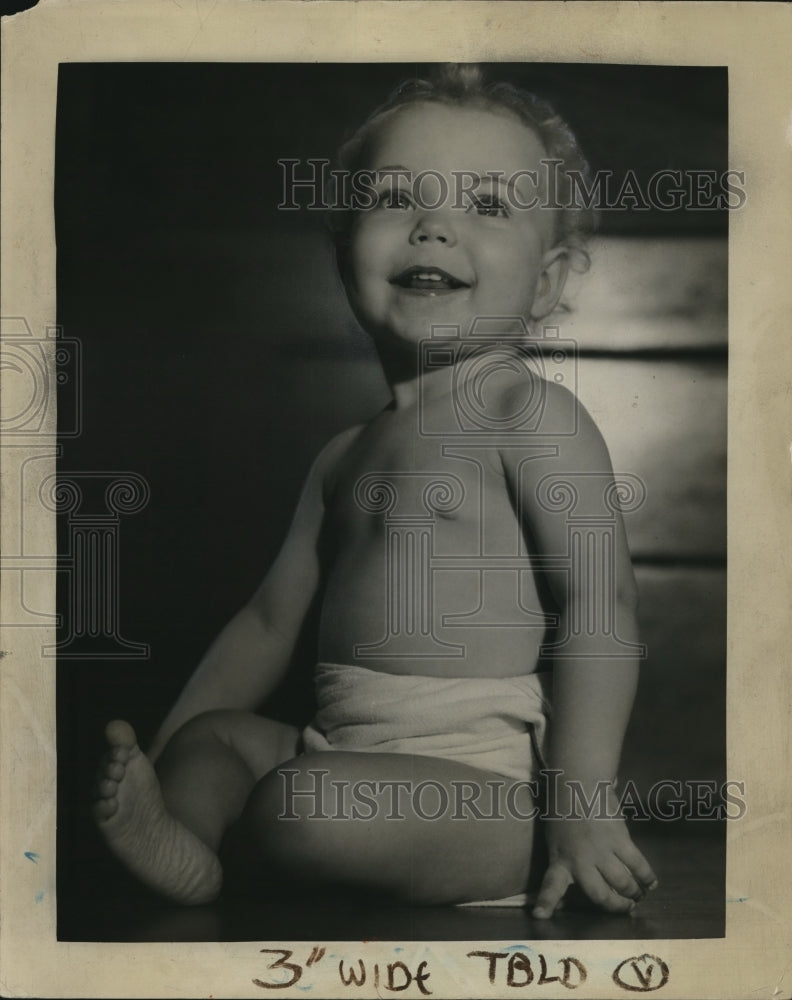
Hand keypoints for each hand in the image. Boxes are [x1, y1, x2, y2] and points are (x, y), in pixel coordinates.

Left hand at [532, 815, 657, 918]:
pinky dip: (647, 876)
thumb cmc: (563, 809)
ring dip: (633, 893)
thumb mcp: (555, 838)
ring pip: (622, 882)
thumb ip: (564, 859)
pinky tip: (652, 883)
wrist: (577, 781)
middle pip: (599, 894)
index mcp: (559, 859)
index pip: (550, 886)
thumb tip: (576, 880)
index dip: (546, 903)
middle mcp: (579, 859)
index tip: (539, 916)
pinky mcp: (619, 839)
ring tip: (638, 896)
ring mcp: (600, 850)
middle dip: (614, 906)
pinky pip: (638, 864)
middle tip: (624, 909)